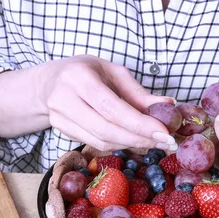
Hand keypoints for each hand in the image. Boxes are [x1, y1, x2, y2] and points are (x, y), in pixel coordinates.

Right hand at [39, 55, 176, 151]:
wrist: (50, 82)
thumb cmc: (86, 73)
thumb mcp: (112, 72)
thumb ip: (138, 92)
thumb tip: (168, 105)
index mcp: (79, 77)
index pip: (112, 108)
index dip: (139, 124)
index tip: (165, 132)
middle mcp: (64, 99)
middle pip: (106, 130)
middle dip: (139, 139)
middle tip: (166, 142)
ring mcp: (59, 118)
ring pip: (101, 141)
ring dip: (131, 144)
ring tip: (154, 141)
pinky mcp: (61, 132)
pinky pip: (95, 144)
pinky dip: (118, 144)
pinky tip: (133, 140)